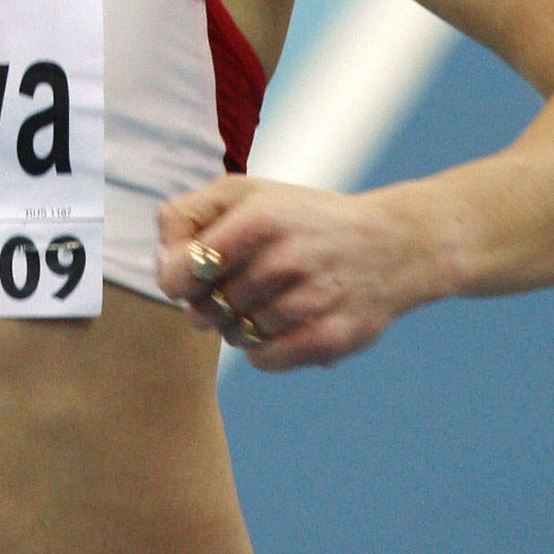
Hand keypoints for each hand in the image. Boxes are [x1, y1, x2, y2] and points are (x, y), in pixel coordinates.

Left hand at [155, 175, 454, 370]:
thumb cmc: (299, 218)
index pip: (184, 269)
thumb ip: (187, 216)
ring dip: (237, 323)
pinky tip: (283, 320)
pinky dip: (262, 346)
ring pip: (233, 335)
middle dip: (209, 300)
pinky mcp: (331, 338)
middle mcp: (287, 258)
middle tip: (236, 282)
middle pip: (206, 308)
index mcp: (260, 217)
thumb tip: (163, 268)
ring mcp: (312, 300)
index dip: (177, 278)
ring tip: (267, 296)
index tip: (191, 274)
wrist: (390, 244)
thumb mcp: (244, 194)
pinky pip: (263, 359)